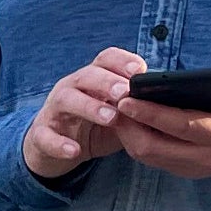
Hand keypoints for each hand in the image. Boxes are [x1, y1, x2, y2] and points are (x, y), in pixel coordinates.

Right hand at [24, 47, 147, 180]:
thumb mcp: (118, 114)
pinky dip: (59, 143)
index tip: (140, 70)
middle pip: (87, 75)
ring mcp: (55, 110)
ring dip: (89, 106)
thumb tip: (168, 103)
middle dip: (107, 81)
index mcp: (92, 78)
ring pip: (67, 100)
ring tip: (110, 118)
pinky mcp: (41, 134)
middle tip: (125, 92)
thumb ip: (136, 107)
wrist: (56, 148)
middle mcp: (71, 87)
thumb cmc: (94, 126)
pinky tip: (74, 150)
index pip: (106, 59)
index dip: (122, 61)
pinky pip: (46, 136)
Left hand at [114, 70, 210, 180]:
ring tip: (116, 108)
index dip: (151, 114)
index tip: (126, 99)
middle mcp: (208, 157)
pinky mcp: (186, 170)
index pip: (182, 125)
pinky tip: (129, 121)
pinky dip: (137, 141)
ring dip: (128, 134)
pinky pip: (154, 159)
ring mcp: (195, 167)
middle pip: (155, 148)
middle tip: (112, 100)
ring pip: (149, 156)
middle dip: (129, 125)